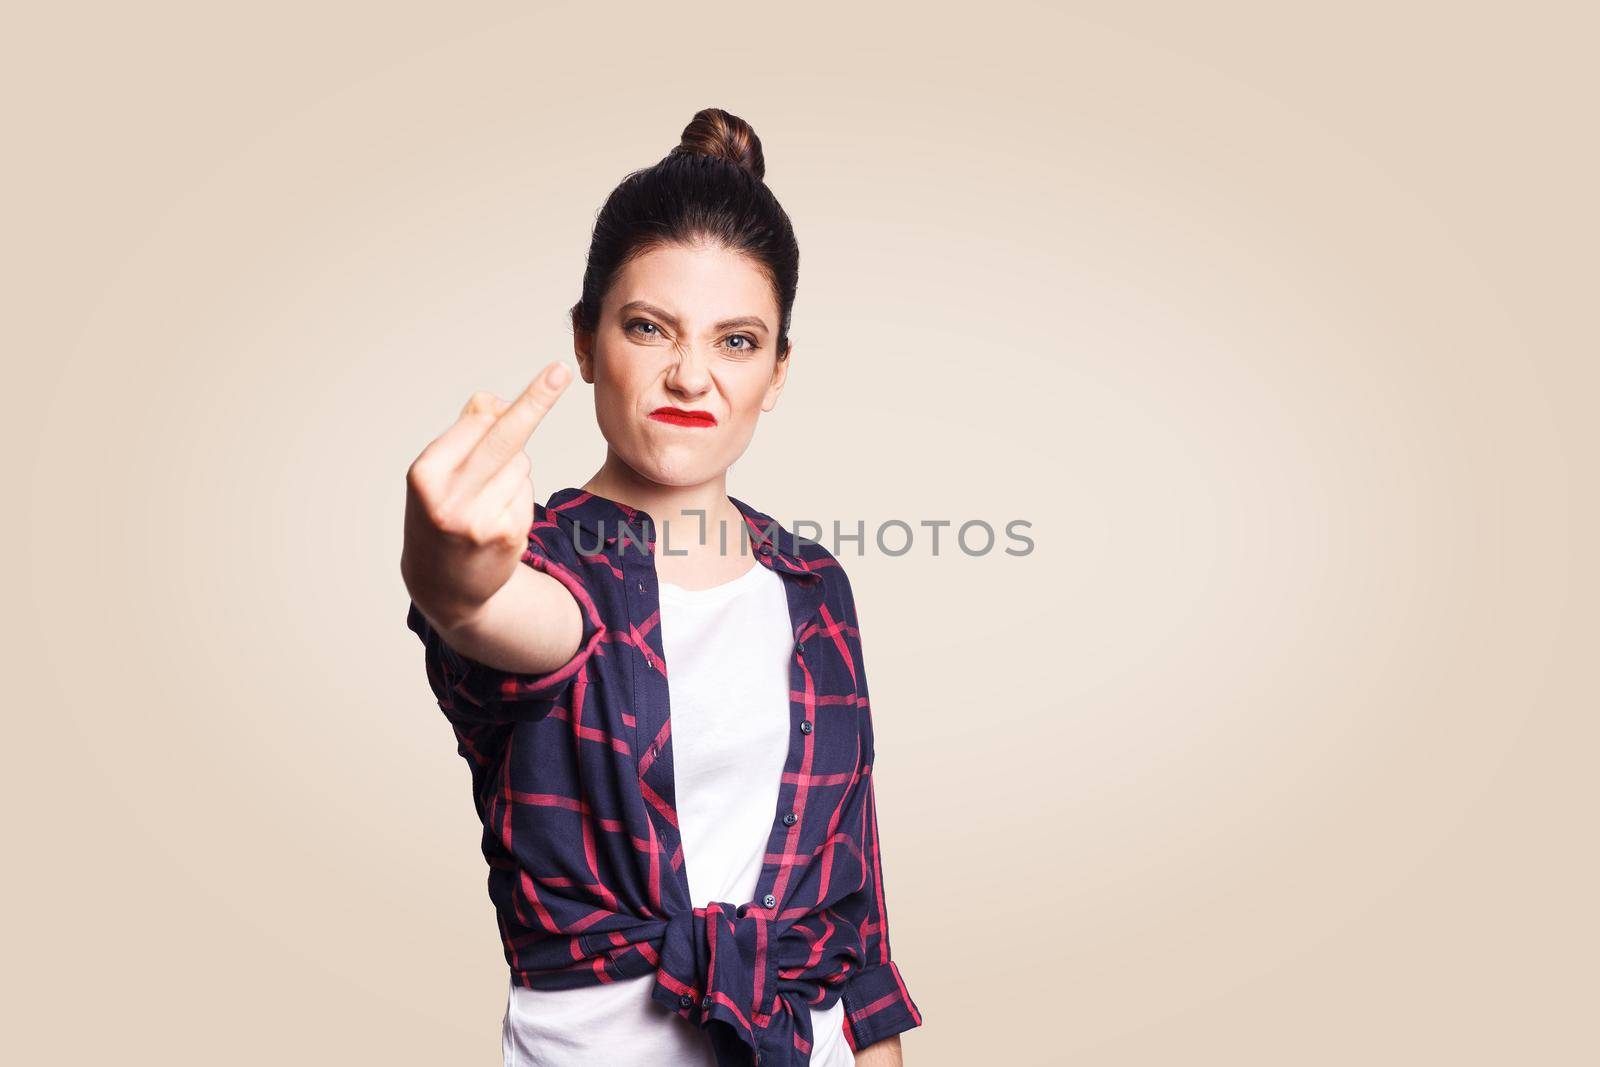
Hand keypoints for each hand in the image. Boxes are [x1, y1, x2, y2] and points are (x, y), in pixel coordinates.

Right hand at [401, 360, 573, 627]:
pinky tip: (495, 519)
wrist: (441, 586)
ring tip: (482, 499)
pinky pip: (527, 492)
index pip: (478, 424)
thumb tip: (496, 401)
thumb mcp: (434, 475)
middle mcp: (450, 498)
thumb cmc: (437, 515)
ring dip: (511, 471)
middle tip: (560, 371)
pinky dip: (518, 496)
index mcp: (425, 475)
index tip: (552, 372)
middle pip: (505, 438)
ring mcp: (481, 521)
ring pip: (520, 464)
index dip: (508, 406)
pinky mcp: (509, 537)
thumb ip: (463, 435)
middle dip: (535, 401)